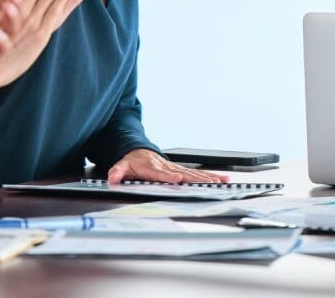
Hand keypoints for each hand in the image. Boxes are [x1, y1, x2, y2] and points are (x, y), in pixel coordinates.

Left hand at [106, 148, 228, 183]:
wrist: (139, 151)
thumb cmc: (133, 161)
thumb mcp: (121, 166)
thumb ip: (117, 172)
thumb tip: (113, 177)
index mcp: (151, 168)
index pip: (161, 173)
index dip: (169, 176)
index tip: (179, 179)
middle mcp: (166, 167)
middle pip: (184, 173)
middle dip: (197, 178)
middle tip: (210, 182)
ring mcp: (175, 168)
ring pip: (194, 173)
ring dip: (208, 177)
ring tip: (221, 181)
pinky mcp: (181, 170)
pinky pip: (196, 174)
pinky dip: (210, 176)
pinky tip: (221, 179)